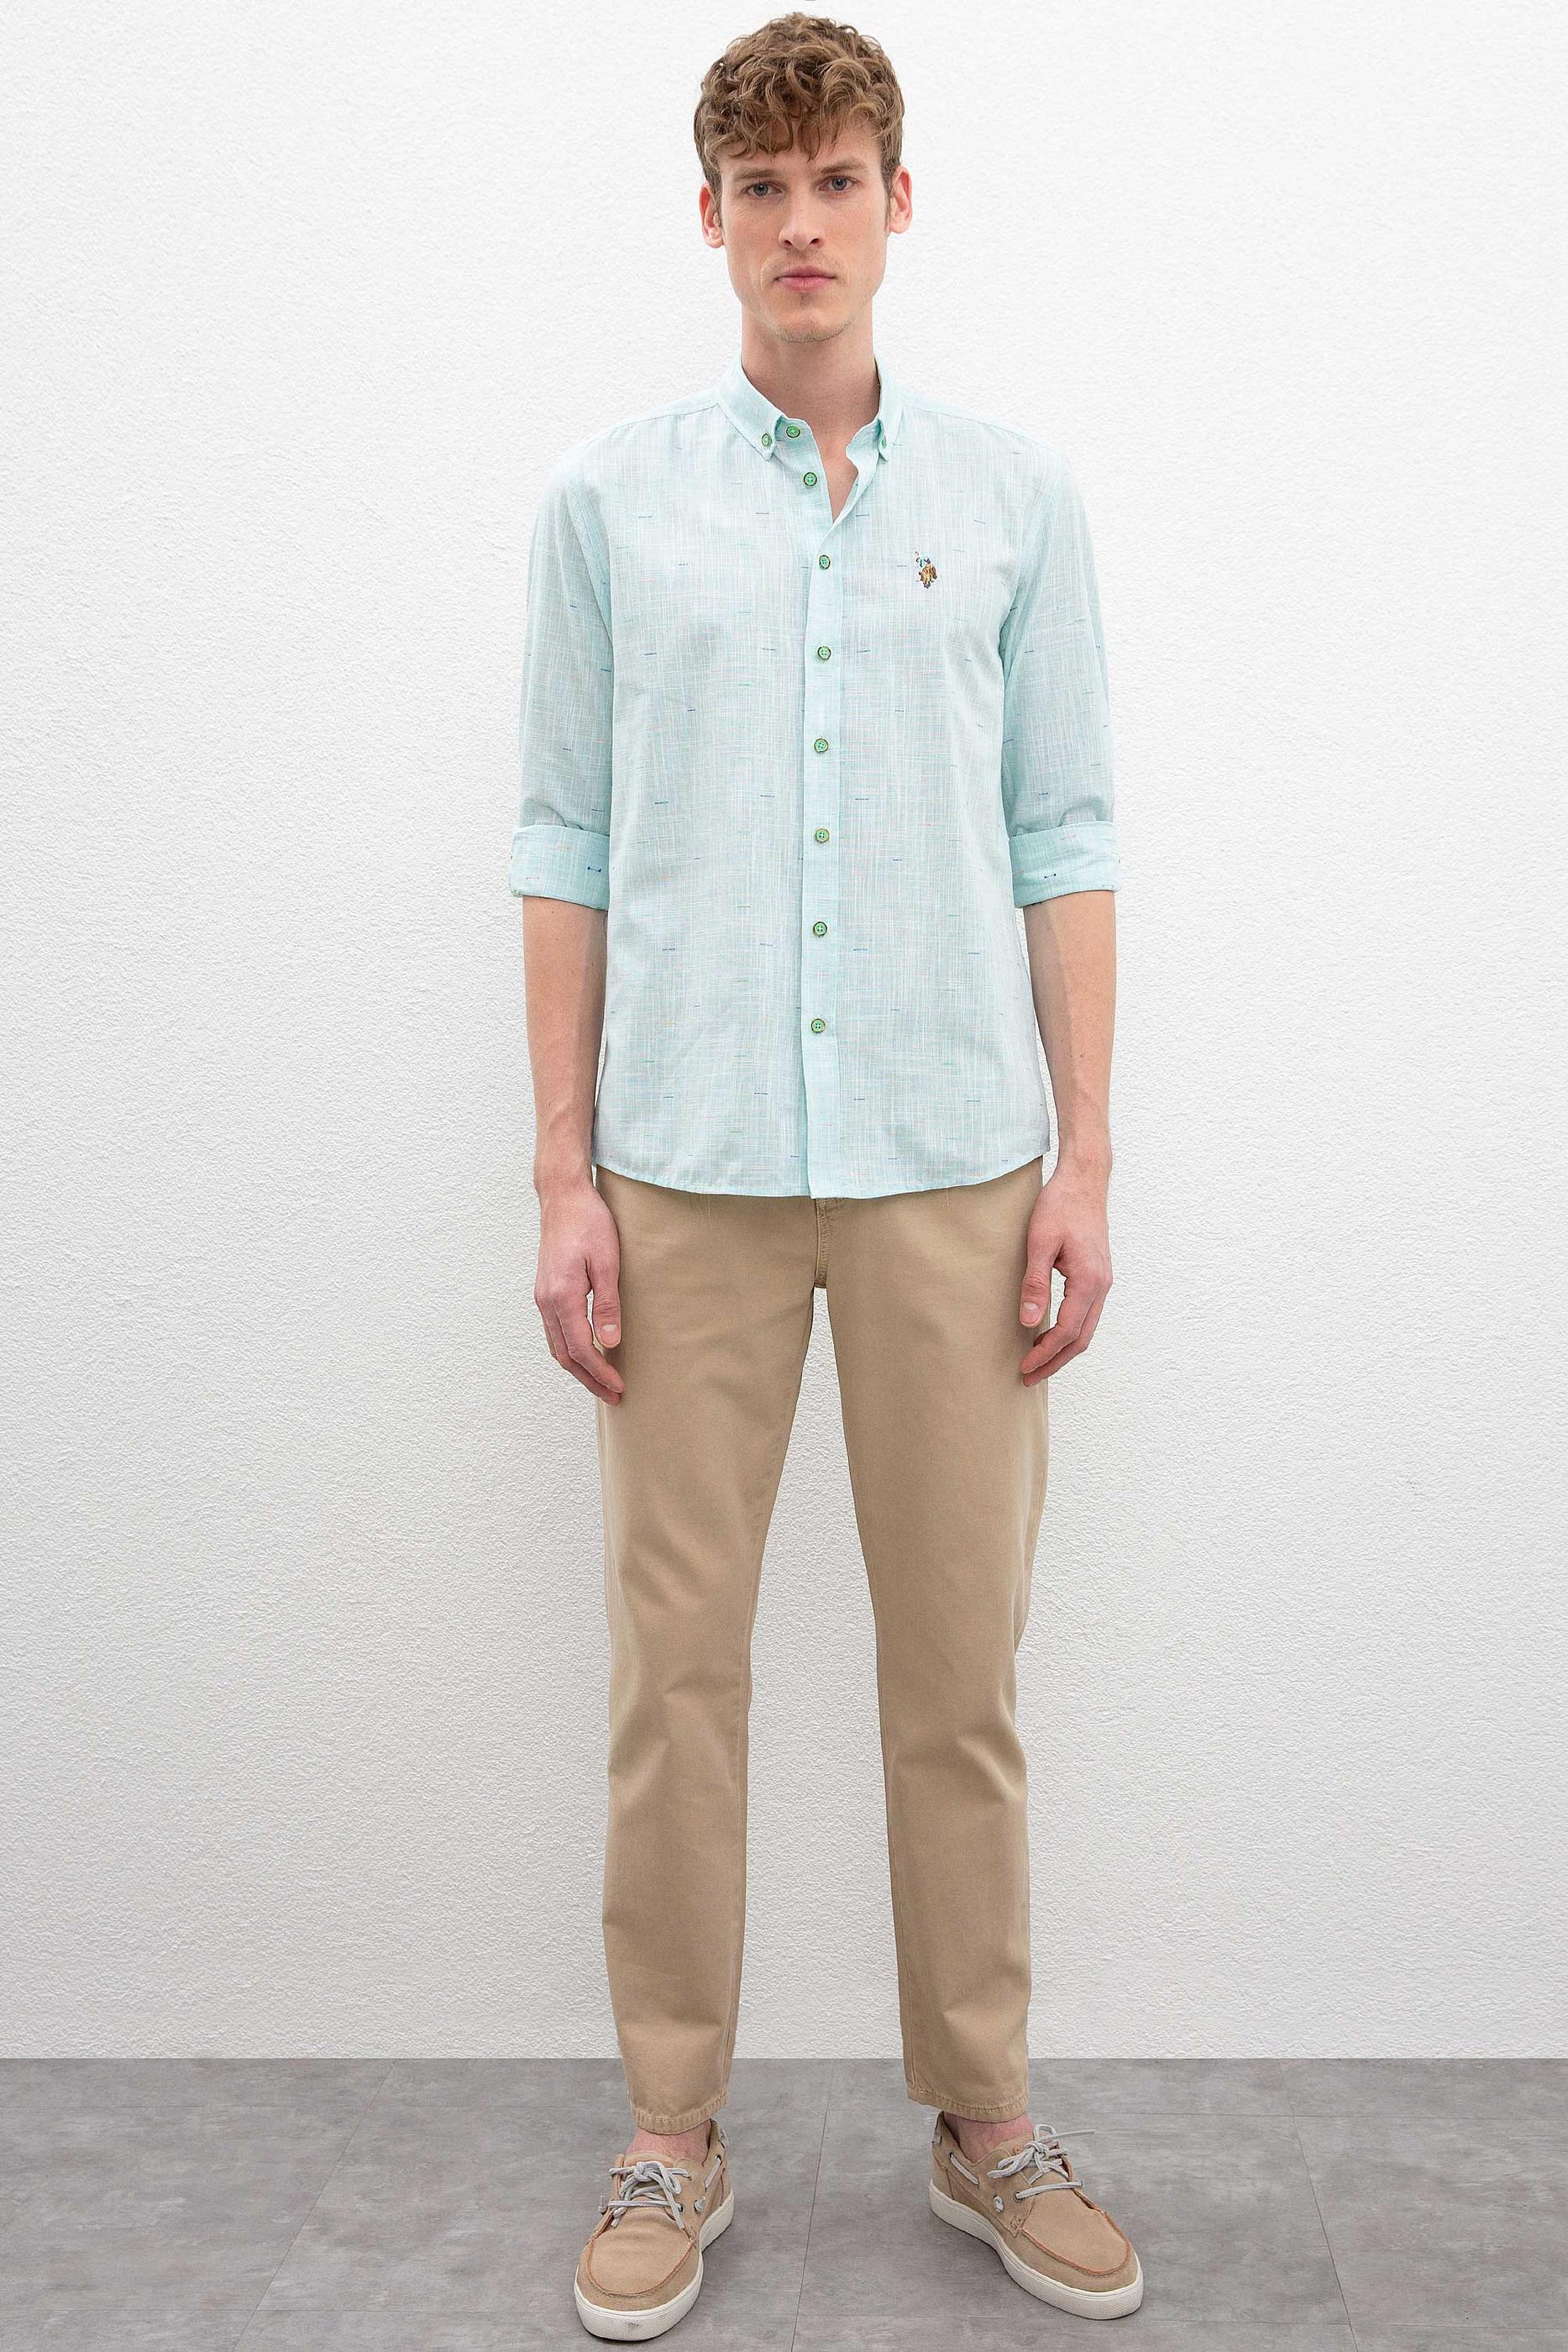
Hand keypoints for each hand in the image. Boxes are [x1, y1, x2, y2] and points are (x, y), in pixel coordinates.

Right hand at [534, 1178, 625, 1403]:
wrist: (563, 1197)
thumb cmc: (589, 1223)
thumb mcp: (607, 1261)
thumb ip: (607, 1304)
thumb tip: (609, 1342)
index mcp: (562, 1296)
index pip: (580, 1348)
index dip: (600, 1372)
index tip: (618, 1387)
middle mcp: (546, 1301)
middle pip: (564, 1355)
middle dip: (588, 1379)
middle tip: (612, 1395)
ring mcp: (542, 1297)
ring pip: (556, 1346)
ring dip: (578, 1368)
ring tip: (601, 1381)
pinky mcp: (546, 1291)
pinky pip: (555, 1332)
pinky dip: (570, 1350)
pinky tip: (586, 1353)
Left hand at [1017, 1159, 1112, 1382]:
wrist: (1084, 1181)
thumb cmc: (1060, 1206)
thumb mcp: (1040, 1242)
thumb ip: (1035, 1283)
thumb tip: (1029, 1322)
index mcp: (1088, 1281)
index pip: (1068, 1331)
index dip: (1045, 1353)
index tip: (1024, 1367)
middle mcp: (1101, 1286)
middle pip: (1082, 1339)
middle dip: (1055, 1361)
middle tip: (1029, 1376)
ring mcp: (1103, 1281)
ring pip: (1087, 1329)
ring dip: (1063, 1349)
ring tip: (1037, 1362)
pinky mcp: (1098, 1275)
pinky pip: (1087, 1314)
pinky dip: (1070, 1332)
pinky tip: (1050, 1333)